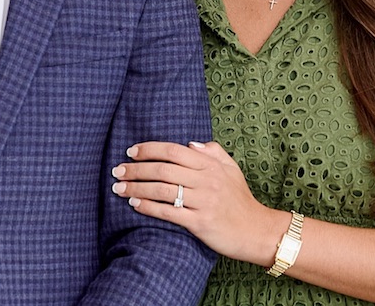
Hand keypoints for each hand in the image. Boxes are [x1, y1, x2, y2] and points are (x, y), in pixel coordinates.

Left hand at [111, 140, 284, 264]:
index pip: (173, 150)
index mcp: (210, 165)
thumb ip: (213, 152)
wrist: (256, 231)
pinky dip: (148, 207)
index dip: (149, 149)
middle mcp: (206, 180)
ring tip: (118, 188)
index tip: (131, 151)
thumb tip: (190, 143)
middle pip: (163, 169)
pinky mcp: (200, 222)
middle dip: (136, 169)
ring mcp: (203, 201)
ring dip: (136, 188)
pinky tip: (134, 205)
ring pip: (162, 190)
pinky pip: (169, 212)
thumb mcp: (232, 170)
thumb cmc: (241, 200)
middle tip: (117, 170)